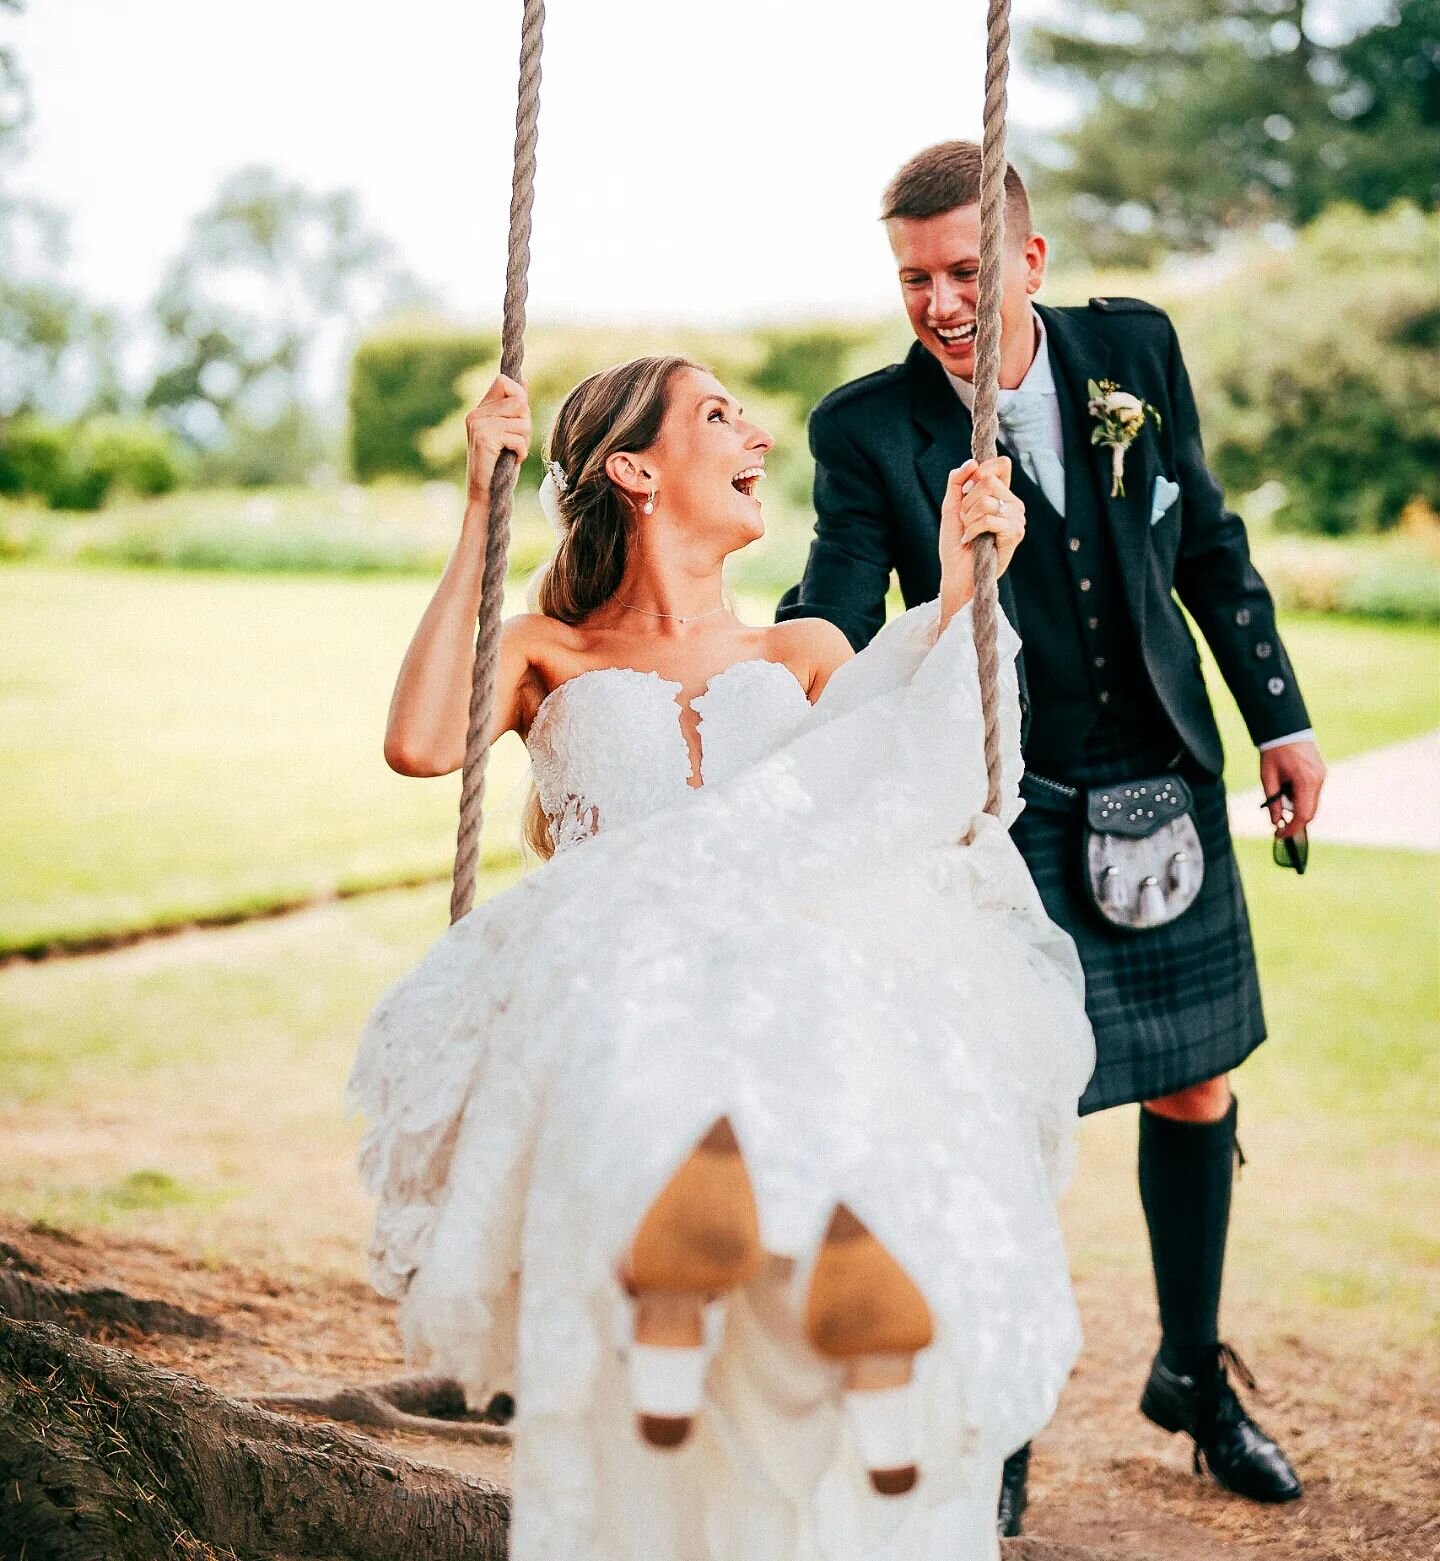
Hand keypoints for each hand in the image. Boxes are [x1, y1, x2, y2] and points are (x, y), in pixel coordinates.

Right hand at [465, 374, 531, 505]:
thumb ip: (514, 409)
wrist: (486, 494)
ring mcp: (478, 425)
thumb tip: (524, 381)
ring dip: (525, 439)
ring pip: (522, 419)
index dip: (519, 395)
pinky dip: (521, 451)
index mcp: (479, 410)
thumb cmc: (499, 466)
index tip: (520, 417)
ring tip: (514, 451)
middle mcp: (475, 414)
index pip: (503, 381)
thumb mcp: (509, 432)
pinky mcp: (484, 438)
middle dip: (526, 422)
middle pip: (519, 400)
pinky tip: (513, 459)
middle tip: (518, 441)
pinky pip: (518, 437)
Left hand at [939, 456, 1026, 605]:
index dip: (983, 469)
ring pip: (987, 501)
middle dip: (967, 501)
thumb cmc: (955, 542)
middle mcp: (1012, 503)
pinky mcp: (1015, 533)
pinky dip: (973, 529)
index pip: (1002, 464)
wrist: (957, 573)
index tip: (968, 487)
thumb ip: (957, 481)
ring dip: (969, 518)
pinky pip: (989, 519)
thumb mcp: (951, 506)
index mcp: (1000, 493)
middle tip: (965, 520)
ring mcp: (1016, 518)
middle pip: (988, 481)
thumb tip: (972, 463)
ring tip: (969, 532)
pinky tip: (972, 540)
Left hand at [1259, 739, 1324, 837]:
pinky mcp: (1321, 773)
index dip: (1292, 829)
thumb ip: (1273, 801)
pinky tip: (1288, 789)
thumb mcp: (1268, 777)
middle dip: (1295, 821)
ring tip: (1280, 796)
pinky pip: (1313, 793)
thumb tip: (1275, 821)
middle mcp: (1318, 780)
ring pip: (1312, 803)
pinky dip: (1301, 798)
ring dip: (1297, 808)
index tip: (1279, 835)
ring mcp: (1322, 776)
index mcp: (1305, 781)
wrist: (1286, 728)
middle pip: (1310, 812)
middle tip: (1278, 826)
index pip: (1303, 815)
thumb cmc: (1274, 751)